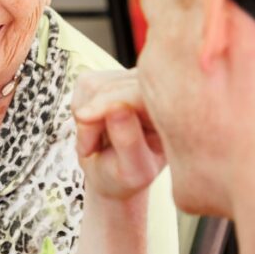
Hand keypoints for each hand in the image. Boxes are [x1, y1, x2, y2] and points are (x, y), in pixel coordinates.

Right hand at [72, 70, 165, 198]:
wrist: (111, 174)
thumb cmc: (126, 177)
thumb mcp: (132, 171)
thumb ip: (128, 141)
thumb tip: (118, 107)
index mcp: (174, 110)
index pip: (139, 93)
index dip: (109, 102)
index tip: (83, 119)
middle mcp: (156, 89)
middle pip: (113, 87)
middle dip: (92, 118)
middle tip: (87, 151)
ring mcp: (132, 79)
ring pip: (95, 85)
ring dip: (85, 118)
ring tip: (93, 145)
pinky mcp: (108, 76)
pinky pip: (84, 85)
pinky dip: (80, 109)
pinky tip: (93, 129)